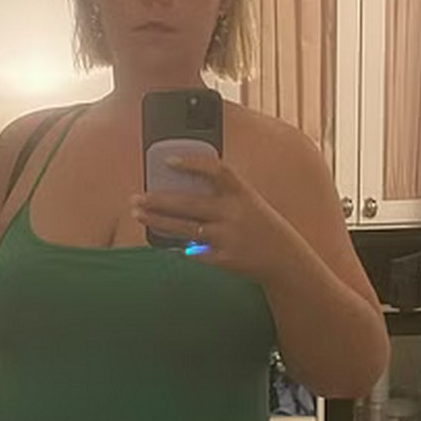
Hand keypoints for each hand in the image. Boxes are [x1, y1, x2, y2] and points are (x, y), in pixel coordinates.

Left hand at [132, 154, 301, 281]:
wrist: (284, 258)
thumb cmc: (257, 224)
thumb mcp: (247, 202)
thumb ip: (218, 195)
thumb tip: (177, 190)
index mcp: (241, 193)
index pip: (216, 171)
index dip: (192, 164)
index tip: (168, 160)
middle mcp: (234, 213)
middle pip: (189, 204)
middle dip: (159, 201)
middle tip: (136, 197)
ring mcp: (228, 238)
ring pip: (185, 229)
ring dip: (158, 221)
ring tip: (139, 214)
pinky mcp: (224, 259)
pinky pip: (192, 252)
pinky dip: (175, 246)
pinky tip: (160, 240)